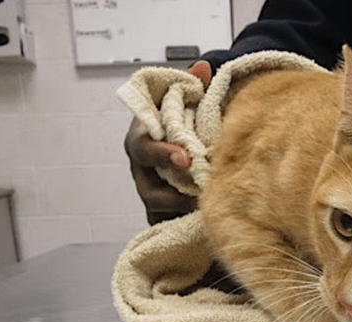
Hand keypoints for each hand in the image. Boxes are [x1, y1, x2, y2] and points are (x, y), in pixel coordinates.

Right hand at [124, 61, 211, 224]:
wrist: (175, 141)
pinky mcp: (157, 212)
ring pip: (159, 210)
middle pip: (149, 190)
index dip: (163, 154)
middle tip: (204, 192)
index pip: (143, 149)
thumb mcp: (181, 99)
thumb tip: (202, 67)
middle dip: (176, 194)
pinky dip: (183, 224)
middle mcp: (140, 170)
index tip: (186, 158)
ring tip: (211, 205)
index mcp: (141, 139)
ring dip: (184, 210)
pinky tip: (206, 221)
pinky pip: (165, 224)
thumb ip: (189, 84)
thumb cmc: (177, 120)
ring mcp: (148, 192)